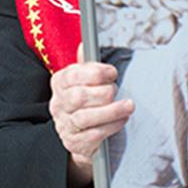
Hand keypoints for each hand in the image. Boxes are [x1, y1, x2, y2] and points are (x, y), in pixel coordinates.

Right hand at [49, 45, 133, 187]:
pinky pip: (93, 135)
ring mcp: (64, 125)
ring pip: (85, 117)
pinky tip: (122, 120)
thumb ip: (86, 66)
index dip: (95, 73)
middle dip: (103, 93)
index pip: (73, 75)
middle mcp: (58, 104)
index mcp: (59, 83)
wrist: (80, 136)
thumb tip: (85, 44)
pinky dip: (111, 127)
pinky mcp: (74, 143)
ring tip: (129, 106)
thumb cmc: (86, 102)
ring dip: (111, 111)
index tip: (113, 73)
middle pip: (78, 97)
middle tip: (116, 90)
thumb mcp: (84, 81)